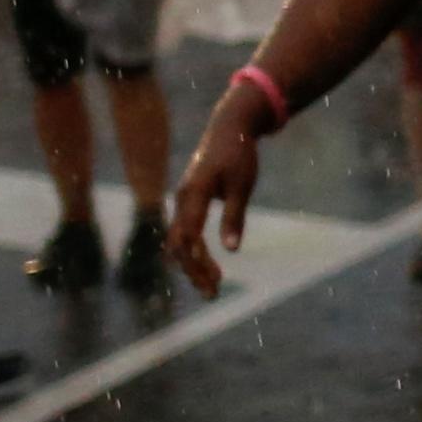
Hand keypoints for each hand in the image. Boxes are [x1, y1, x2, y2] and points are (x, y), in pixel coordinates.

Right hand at [164, 100, 262, 298]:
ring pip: (179, 241)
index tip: (212, 280)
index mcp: (193, 193)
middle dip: (193, 270)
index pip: (188, 234)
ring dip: (193, 265)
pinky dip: (193, 252)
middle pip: (179, 244)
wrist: (229, 128)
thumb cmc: (239, 155)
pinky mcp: (188, 202)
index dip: (196, 259)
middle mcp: (182, 198)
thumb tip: (231, 249)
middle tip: (213, 293)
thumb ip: (235, 216)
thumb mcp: (242, 185)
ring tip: (212, 287)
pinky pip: (184, 233)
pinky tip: (206, 267)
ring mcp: (182, 201)